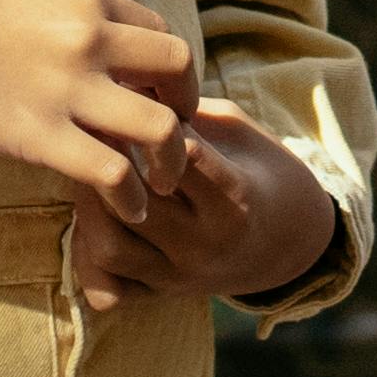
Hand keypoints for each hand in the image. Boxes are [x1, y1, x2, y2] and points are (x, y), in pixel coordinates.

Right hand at [0, 0, 198, 196]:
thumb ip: (57, 19)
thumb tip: (72, 42)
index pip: (159, 30)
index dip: (166, 69)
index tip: (157, 96)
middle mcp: (90, 36)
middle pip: (179, 67)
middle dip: (186, 105)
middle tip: (173, 136)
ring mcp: (68, 87)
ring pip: (163, 126)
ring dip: (173, 159)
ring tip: (160, 183)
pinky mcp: (39, 136)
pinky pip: (115, 173)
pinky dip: (132, 197)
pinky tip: (126, 209)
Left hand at [71, 102, 338, 306]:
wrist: (289, 242)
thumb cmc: (259, 169)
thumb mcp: (238, 129)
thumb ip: (190, 111)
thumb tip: (126, 81)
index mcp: (234, 197)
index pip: (178, 159)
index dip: (142, 124)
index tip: (122, 100)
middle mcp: (206, 242)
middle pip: (134, 203)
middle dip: (107, 162)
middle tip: (91, 130)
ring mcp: (181, 275)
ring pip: (109, 248)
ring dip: (89, 208)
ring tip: (90, 175)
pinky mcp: (161, 295)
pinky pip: (107, 291)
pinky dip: (87, 259)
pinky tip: (94, 222)